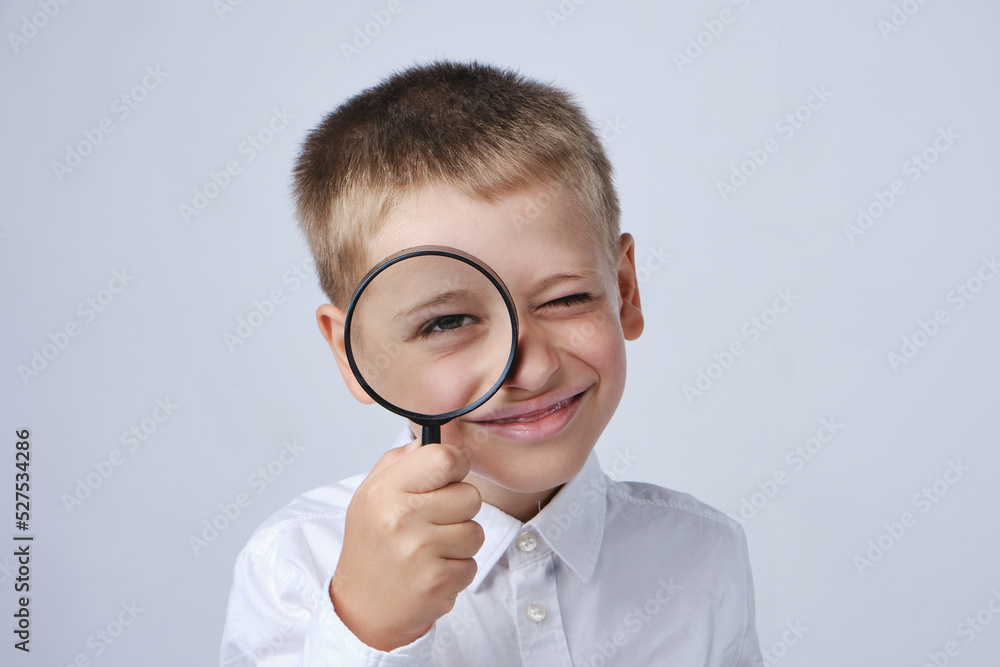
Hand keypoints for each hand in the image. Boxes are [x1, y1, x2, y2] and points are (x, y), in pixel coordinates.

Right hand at [329, 439, 483, 651]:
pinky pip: (472, 564)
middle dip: (459, 509)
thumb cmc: (371, 547)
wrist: (362, 608)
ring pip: (476, 531)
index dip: (456, 465)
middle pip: (470, 495)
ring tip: (431, 549)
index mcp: (386, 491)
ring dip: (460, 542)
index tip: (449, 476)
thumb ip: (398, 462)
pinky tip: (431, 571)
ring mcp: (422, 552)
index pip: (444, 458)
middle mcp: (402, 518)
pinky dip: (457, 569)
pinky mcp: (438, 582)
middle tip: (433, 522)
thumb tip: (429, 440)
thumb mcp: (369, 496)